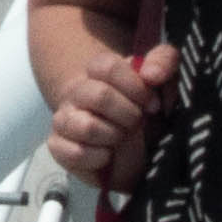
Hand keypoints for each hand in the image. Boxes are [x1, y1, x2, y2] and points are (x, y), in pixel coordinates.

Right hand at [46, 38, 177, 190]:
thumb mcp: (163, 83)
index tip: (152, 104)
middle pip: (100, 96)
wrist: (134, 151)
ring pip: (87, 126)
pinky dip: (99, 158)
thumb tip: (150, 74)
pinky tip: (107, 156)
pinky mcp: (57, 146)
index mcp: (98, 72)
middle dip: (129, 114)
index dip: (135, 87)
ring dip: (114, 136)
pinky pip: (75, 153)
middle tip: (137, 123)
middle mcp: (76, 92)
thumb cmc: (144, 112)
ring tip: (121, 138)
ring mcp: (64, 119)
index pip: (106, 66)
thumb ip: (164, 63)